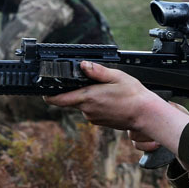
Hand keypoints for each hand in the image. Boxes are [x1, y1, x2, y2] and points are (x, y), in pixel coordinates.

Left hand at [45, 62, 188, 151]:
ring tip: (105, 91)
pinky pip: (91, 111)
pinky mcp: (99, 122)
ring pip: (82, 105)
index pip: (58, 100)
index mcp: (88, 97)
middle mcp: (87, 110)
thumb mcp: (116, 76)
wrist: (145, 115)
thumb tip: (82, 65)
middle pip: (71, 100)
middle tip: (88, 82)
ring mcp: (93, 118)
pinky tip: (109, 100)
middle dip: (75, 91)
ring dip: (88, 97)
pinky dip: (96, 104)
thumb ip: (97, 71)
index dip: (48, 95)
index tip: (43, 91)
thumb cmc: (133, 96)